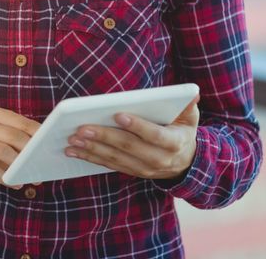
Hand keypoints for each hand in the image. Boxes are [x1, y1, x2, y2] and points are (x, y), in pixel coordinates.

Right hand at [0, 108, 41, 194]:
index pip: (19, 121)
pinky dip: (5, 177)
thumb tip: (43, 150)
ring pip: (1, 150)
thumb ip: (17, 140)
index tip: (48, 144)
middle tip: (40, 164)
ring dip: (18, 165)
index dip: (36, 133)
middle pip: (11, 135)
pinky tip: (14, 183)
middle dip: (29, 151)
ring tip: (28, 176)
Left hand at [64, 96, 200, 180]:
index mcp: (174, 143)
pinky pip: (109, 165)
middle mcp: (159, 159)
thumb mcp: (190, 118)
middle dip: (105, 137)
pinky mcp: (132, 172)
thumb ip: (188, 105)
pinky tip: (74, 151)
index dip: (137, 126)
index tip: (118, 115)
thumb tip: (192, 92)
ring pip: (116, 159)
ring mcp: (144, 169)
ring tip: (73, 139)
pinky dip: (90, 158)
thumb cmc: (182, 131)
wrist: (186, 163)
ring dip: (92, 149)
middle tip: (82, 128)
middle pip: (129, 147)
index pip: (155, 135)